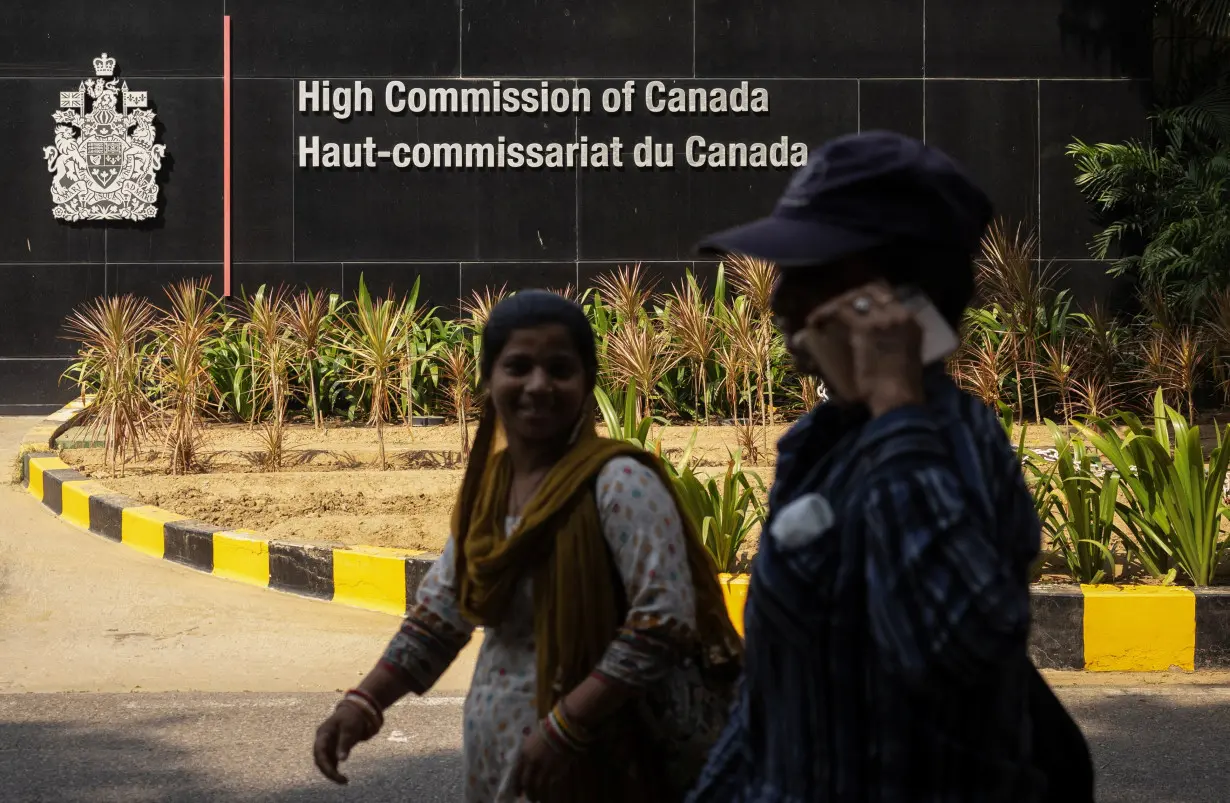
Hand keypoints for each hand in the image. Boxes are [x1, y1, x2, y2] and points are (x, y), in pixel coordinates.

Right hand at [313, 701, 378, 784]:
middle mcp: (322, 741)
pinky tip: (343, 778)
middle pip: (320, 759)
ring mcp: (326, 746)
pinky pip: (331, 762)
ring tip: (344, 781)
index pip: (319, 750)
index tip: (332, 772)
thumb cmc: (351, 718)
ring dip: (331, 773)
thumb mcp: (349, 728)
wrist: (355, 711)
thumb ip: (344, 743)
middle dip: (328, 771)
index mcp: (323, 733)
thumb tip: (341, 760)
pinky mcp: (332, 749)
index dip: (323, 762)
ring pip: (324, 763)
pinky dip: (335, 770)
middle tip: (341, 780)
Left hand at [513, 724, 572, 800]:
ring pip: (537, 786)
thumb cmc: (548, 731)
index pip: (516, 773)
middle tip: (529, 798)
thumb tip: (528, 765)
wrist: (562, 729)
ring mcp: (542, 767)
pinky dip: (547, 792)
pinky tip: (547, 796)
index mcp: (524, 753)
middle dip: (527, 792)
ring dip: (537, 795)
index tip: (517, 792)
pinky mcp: (553, 770)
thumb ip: (529, 753)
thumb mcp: (533, 740)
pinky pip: (548, 785)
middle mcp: (530, 762)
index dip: (516, 784)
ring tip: (538, 799)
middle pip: (526, 782)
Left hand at [804, 283, 924, 416]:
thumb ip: (892, 342)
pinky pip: (841, 311)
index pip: (888, 295)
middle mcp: (900, 315)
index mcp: (912, 322)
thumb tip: (874, 340)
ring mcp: (884, 319)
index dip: (867, 296)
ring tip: (821, 315)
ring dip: (835, 304)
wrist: (899, 398)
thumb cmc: (900, 388)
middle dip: (849, 296)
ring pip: (855, 297)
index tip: (852, 303)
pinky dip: (825, 314)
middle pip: (871, 290)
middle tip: (834, 307)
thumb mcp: (903, 357)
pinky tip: (814, 321)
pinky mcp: (866, 328)